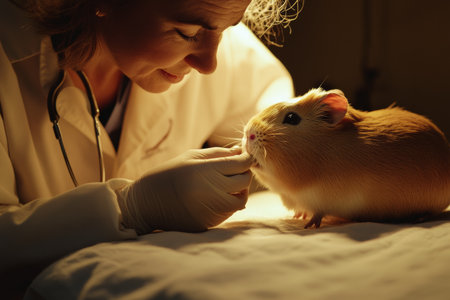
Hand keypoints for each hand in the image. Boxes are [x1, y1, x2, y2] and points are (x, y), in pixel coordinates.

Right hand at [116, 147, 252, 233]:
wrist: (145, 204)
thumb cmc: (169, 174)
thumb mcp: (191, 157)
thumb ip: (219, 154)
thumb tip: (242, 152)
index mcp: (204, 171)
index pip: (241, 164)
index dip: (247, 158)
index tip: (245, 156)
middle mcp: (210, 191)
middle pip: (244, 181)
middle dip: (243, 173)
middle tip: (234, 170)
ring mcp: (210, 210)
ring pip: (241, 200)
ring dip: (239, 191)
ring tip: (226, 186)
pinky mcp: (209, 223)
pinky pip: (229, 212)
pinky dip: (228, 203)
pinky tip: (214, 197)